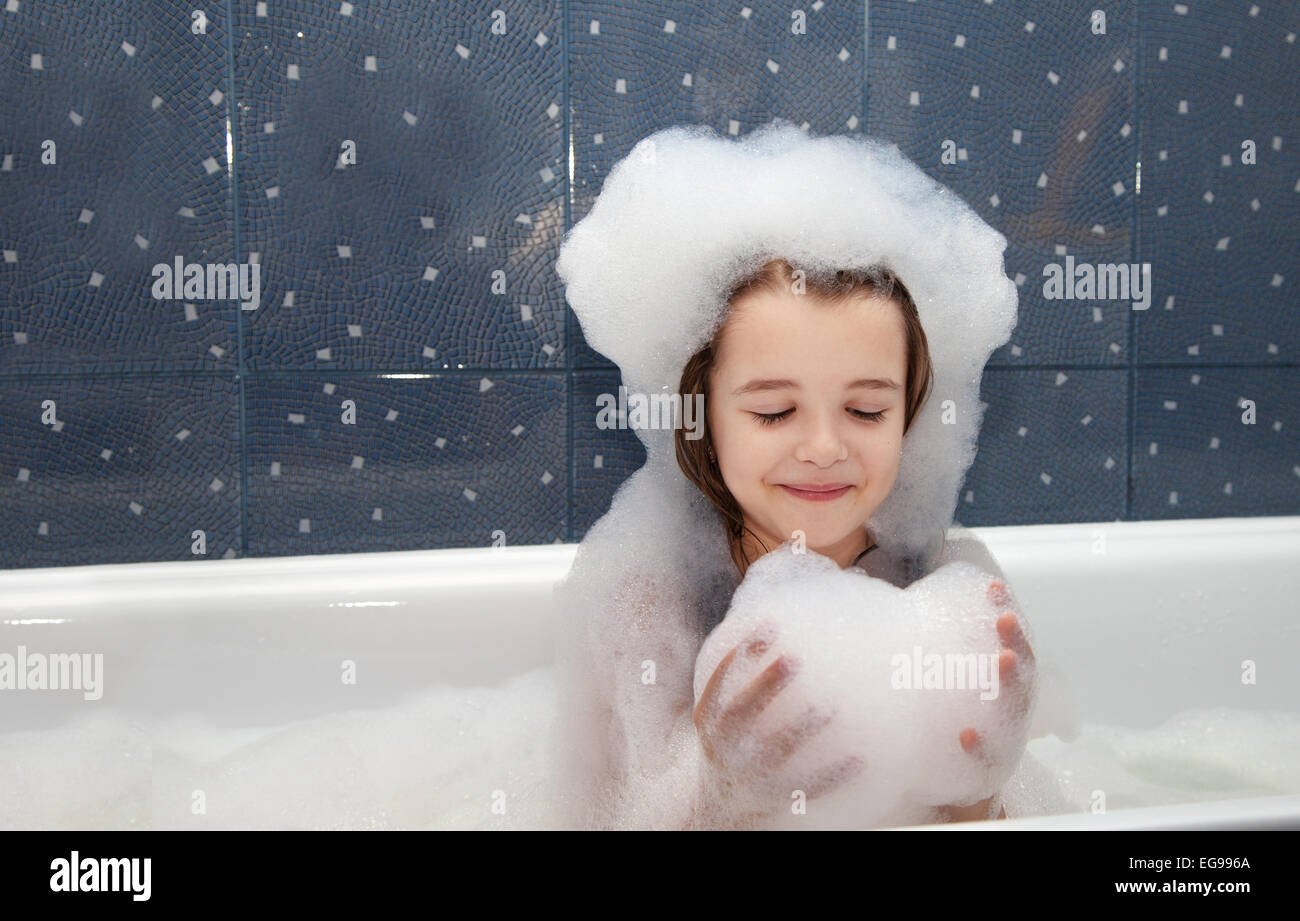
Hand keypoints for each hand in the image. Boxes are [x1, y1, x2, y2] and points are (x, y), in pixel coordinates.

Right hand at [691, 622, 864, 824]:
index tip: (770, 623)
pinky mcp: (773, 796)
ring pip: (777, 749)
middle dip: (768, 684)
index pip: (720, 680)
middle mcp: (724, 745)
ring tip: (830, 707)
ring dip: (802, 728)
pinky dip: (834, 774)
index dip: (742, 650)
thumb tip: (772, 624)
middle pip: (743, 711)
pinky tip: (861, 759)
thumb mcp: (718, 714)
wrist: (718, 805)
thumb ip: (737, 678)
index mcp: (708, 719)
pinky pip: (807, 786)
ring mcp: (748, 773)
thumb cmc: (728, 742)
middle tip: (796, 657)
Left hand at [940, 579, 1034, 821]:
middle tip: (1005, 619)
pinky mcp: (989, 773)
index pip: (1012, 647)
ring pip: (1014, 713)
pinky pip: (987, 762)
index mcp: (1006, 689)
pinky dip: (977, 747)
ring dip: (1009, 684)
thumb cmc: (962, 727)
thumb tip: (921, 610)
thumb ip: (952, 657)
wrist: (963, 789)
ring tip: (1000, 660)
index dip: (1004, 615)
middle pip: (1022, 675)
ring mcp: (1006, 741)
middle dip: (1015, 644)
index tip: (993, 587)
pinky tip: (964, 734)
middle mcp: (1013, 712)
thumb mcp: (959, 689)